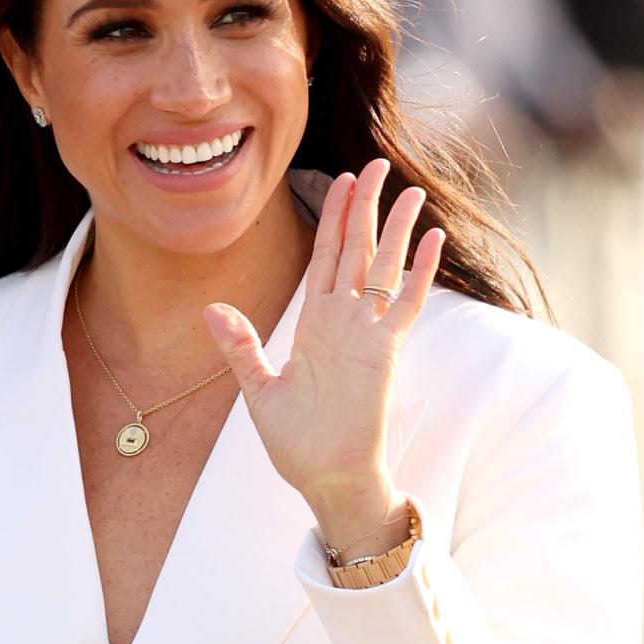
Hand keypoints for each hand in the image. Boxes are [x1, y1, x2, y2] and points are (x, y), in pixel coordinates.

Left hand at [202, 160, 444, 524]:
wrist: (326, 478)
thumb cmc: (297, 441)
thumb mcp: (259, 390)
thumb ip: (241, 347)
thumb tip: (210, 309)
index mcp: (314, 322)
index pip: (326, 257)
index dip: (334, 218)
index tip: (341, 182)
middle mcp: (343, 320)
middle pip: (358, 250)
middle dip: (366, 207)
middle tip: (376, 165)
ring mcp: (367, 333)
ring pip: (385, 268)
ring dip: (398, 229)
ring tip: (411, 191)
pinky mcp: (385, 352)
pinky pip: (407, 304)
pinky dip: (421, 273)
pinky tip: (432, 242)